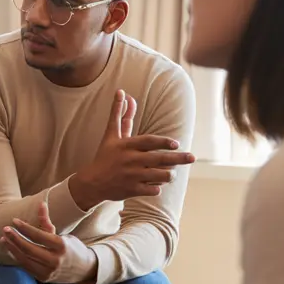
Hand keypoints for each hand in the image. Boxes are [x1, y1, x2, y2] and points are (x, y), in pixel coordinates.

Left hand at [0, 202, 97, 283]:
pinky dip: (17, 257)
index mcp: (61, 246)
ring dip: (12, 248)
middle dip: (14, 238)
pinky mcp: (43, 278)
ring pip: (24, 260)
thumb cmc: (71, 248)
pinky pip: (26, 267)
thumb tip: (41, 203)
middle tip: (5, 229)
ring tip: (3, 239)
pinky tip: (11, 249)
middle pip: (29, 249)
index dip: (24, 228)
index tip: (14, 220)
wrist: (84, 270)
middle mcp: (55, 260)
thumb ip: (47, 222)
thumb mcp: (61, 235)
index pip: (38, 236)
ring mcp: (49, 271)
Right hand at [70, 89, 194, 207]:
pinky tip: (156, 185)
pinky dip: (156, 188)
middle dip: (178, 159)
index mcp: (126, 146)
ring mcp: (131, 176)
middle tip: (192, 158)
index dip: (164, 142)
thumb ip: (120, 114)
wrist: (91, 183)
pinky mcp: (131, 190)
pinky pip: (152, 190)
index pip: (149, 142)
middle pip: (159, 159)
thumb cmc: (104, 156)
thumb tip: (122, 92)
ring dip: (168, 175)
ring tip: (171, 173)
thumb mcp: (111, 135)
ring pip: (159, 175)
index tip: (176, 144)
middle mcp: (130, 160)